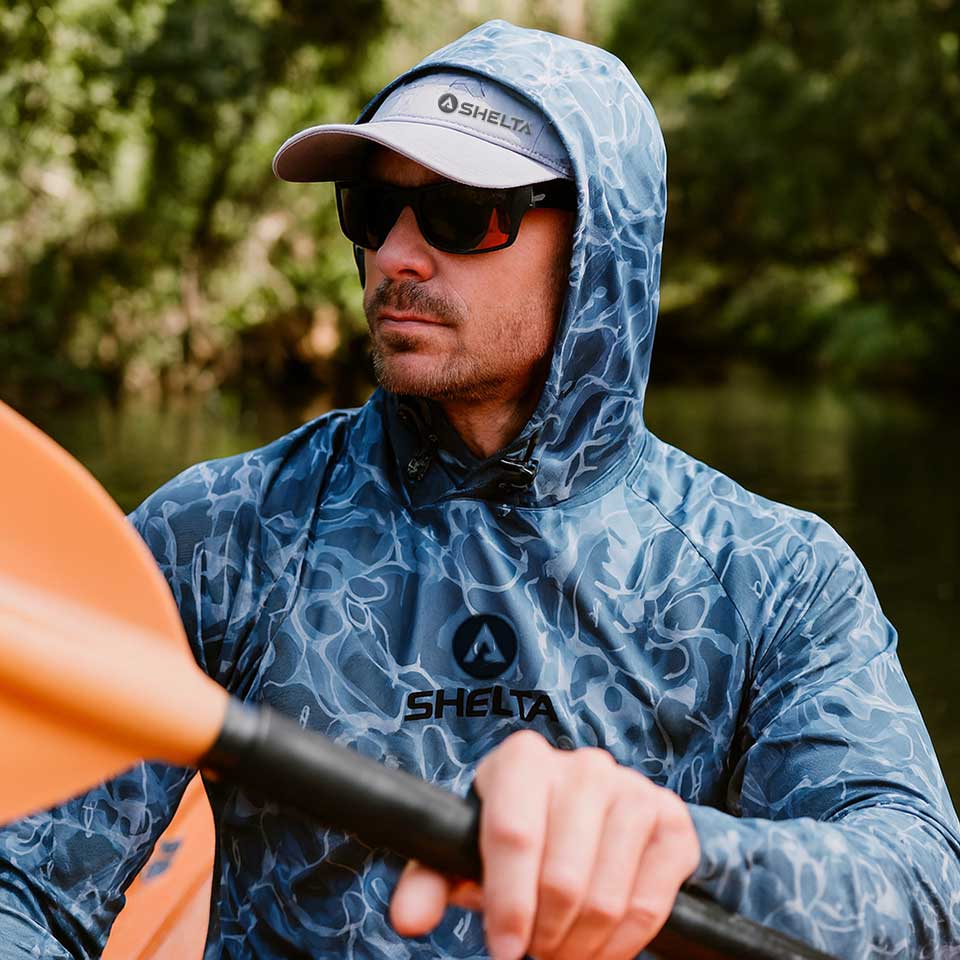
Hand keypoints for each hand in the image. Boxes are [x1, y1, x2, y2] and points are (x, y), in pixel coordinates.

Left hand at [389, 729, 699, 959]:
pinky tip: (599, 947)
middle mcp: (583, 765)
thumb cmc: (515, 833)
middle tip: (535, 953)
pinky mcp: (670, 819)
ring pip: (606, 898)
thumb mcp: (467, 848)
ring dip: (580, 947)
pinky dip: (622, 946)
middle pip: (562, 877)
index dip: (507, 903)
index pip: (513, 834)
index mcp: (522, 759)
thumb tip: (407, 919)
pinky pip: (649, 905)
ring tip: (560, 951)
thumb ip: (431, 878)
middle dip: (545, 937)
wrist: (585, 814)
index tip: (503, 950)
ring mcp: (633, 789)